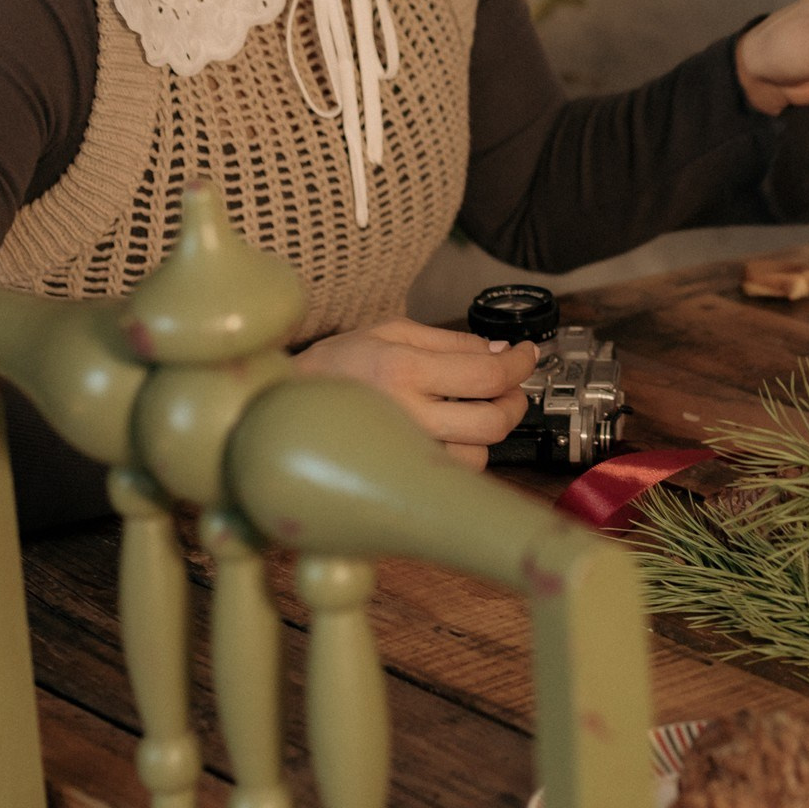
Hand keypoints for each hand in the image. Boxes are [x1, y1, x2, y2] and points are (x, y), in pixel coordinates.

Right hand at [289, 317, 538, 469]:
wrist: (281, 406)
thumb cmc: (335, 365)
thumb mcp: (389, 331)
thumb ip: (449, 341)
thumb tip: (500, 352)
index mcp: (402, 370)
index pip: (486, 373)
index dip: (520, 364)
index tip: (527, 355)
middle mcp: (406, 416)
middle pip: (492, 422)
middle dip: (515, 402)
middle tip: (511, 387)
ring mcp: (402, 452)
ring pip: (477, 456)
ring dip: (488, 432)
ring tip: (477, 409)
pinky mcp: (399, 476)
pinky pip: (451, 474)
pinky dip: (463, 453)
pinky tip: (453, 433)